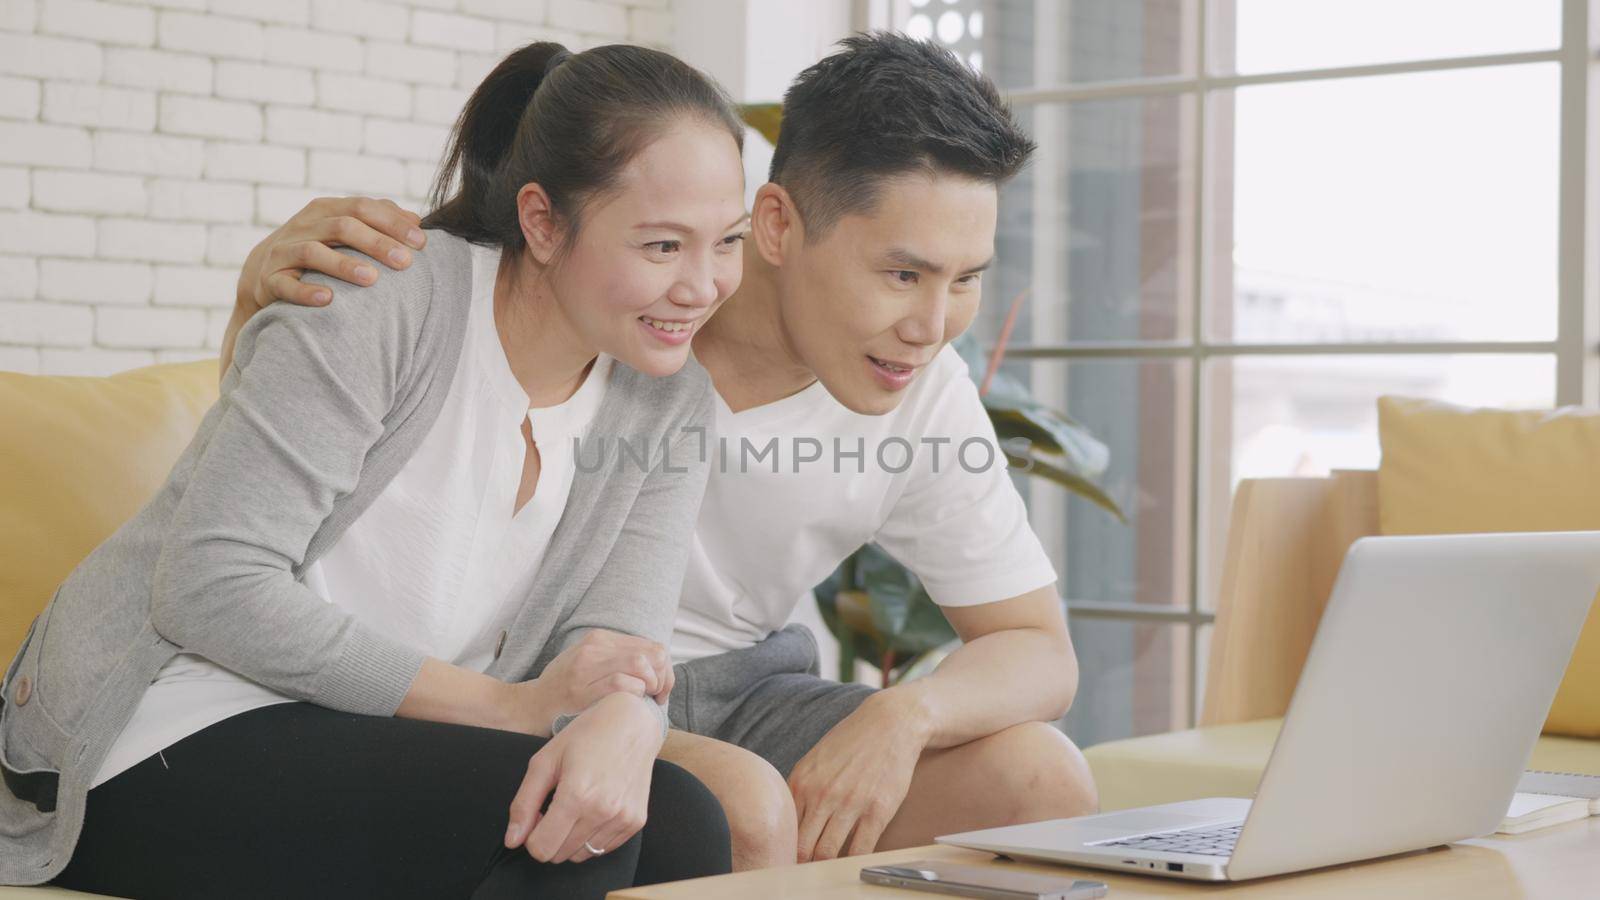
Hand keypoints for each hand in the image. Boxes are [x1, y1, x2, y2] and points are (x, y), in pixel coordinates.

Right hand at [237, 196, 424, 311]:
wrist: (264, 272)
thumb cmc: (319, 250)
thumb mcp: (344, 231)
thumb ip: (379, 222)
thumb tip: (416, 221)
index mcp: (326, 210)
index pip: (362, 208)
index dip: (392, 223)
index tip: (421, 242)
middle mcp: (304, 226)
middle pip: (342, 226)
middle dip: (377, 243)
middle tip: (405, 262)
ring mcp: (284, 251)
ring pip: (313, 252)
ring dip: (344, 265)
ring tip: (372, 279)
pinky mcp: (270, 279)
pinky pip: (286, 285)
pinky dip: (306, 292)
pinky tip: (328, 299)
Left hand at [504, 692, 662, 863]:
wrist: (633, 723)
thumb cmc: (586, 735)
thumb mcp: (545, 761)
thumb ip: (524, 804)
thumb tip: (512, 841)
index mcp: (576, 795)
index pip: (541, 849)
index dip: (531, 835)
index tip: (539, 813)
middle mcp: (603, 812)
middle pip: (559, 855)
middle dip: (550, 836)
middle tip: (557, 805)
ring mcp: (623, 818)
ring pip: (581, 855)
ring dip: (572, 838)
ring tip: (578, 805)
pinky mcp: (636, 822)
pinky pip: (603, 848)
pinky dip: (593, 835)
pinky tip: (596, 806)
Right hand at [536, 630, 675, 717]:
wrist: (532, 703)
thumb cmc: (567, 687)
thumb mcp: (592, 662)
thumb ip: (619, 658)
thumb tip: (657, 666)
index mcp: (601, 638)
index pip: (651, 646)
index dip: (665, 669)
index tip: (662, 688)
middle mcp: (595, 647)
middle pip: (651, 654)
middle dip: (663, 678)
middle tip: (658, 696)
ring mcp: (586, 666)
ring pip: (639, 663)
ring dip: (651, 685)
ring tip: (645, 699)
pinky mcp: (580, 688)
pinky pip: (621, 683)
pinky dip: (634, 693)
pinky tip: (631, 703)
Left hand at [789, 688, 930, 861]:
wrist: (891, 723)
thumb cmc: (853, 740)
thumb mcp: (816, 759)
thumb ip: (801, 788)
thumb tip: (789, 819)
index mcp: (802, 781)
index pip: (785, 829)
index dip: (785, 848)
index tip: (790, 858)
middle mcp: (822, 794)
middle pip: (802, 847)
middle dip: (801, 864)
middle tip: (805, 871)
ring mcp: (850, 804)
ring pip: (827, 854)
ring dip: (826, 866)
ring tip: (827, 870)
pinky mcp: (877, 811)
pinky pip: (860, 850)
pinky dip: (853, 862)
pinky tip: (852, 861)